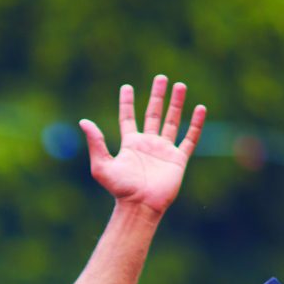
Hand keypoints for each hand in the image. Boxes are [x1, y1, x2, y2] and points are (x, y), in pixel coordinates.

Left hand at [79, 75, 205, 215]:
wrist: (140, 206)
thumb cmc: (120, 189)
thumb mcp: (101, 165)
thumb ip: (95, 143)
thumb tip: (83, 121)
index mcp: (130, 144)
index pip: (128, 117)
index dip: (127, 102)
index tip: (126, 87)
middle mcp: (148, 144)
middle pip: (153, 114)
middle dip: (157, 96)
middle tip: (161, 78)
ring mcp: (164, 150)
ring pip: (172, 121)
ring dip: (177, 104)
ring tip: (180, 85)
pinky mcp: (178, 159)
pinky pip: (189, 138)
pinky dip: (196, 124)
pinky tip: (200, 109)